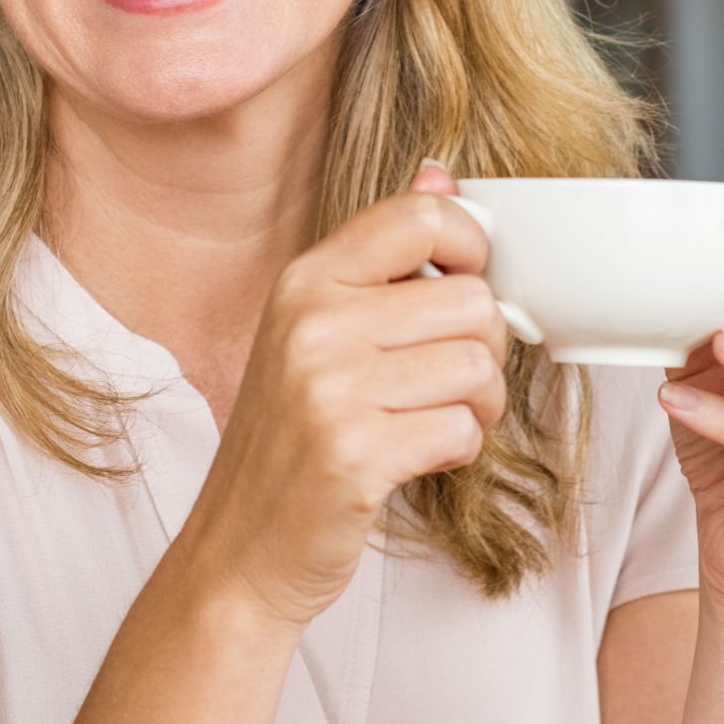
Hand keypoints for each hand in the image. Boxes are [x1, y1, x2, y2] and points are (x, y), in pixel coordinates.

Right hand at [177, 162, 510, 630]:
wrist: (240, 551)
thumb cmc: (291, 440)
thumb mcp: (318, 332)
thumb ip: (380, 255)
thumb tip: (441, 173)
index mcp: (305, 280)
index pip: (422, 216)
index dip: (473, 248)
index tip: (468, 287)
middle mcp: (312, 323)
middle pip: (470, 300)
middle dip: (483, 349)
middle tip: (452, 380)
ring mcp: (329, 389)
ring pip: (477, 367)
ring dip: (477, 406)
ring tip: (436, 422)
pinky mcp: (354, 454)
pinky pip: (463, 429)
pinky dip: (460, 449)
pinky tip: (420, 457)